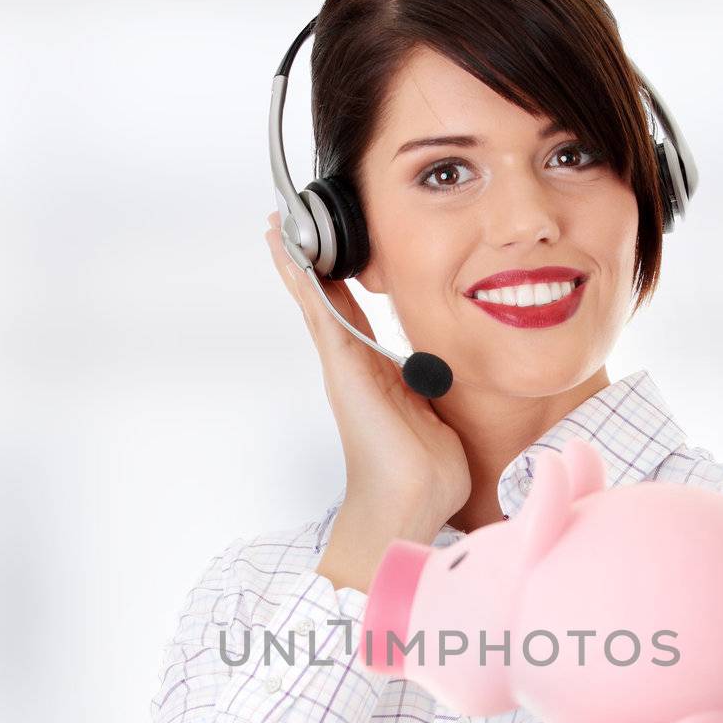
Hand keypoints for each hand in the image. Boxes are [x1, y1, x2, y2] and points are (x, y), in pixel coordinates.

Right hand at [264, 210, 467, 537]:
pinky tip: (290, 252)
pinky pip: (321, 314)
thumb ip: (434, 388)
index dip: (342, 280)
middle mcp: (355, 367)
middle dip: (309, 263)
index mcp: (377, 374)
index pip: (354, 315)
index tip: (331, 248)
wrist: (412, 500)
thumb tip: (444, 375)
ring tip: (278, 226)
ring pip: (316, 301)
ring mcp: (344, 367)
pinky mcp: (343, 368)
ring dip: (297, 263)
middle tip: (287, 223)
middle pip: (326, 302)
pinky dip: (304, 281)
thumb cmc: (426, 471)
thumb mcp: (437, 413)